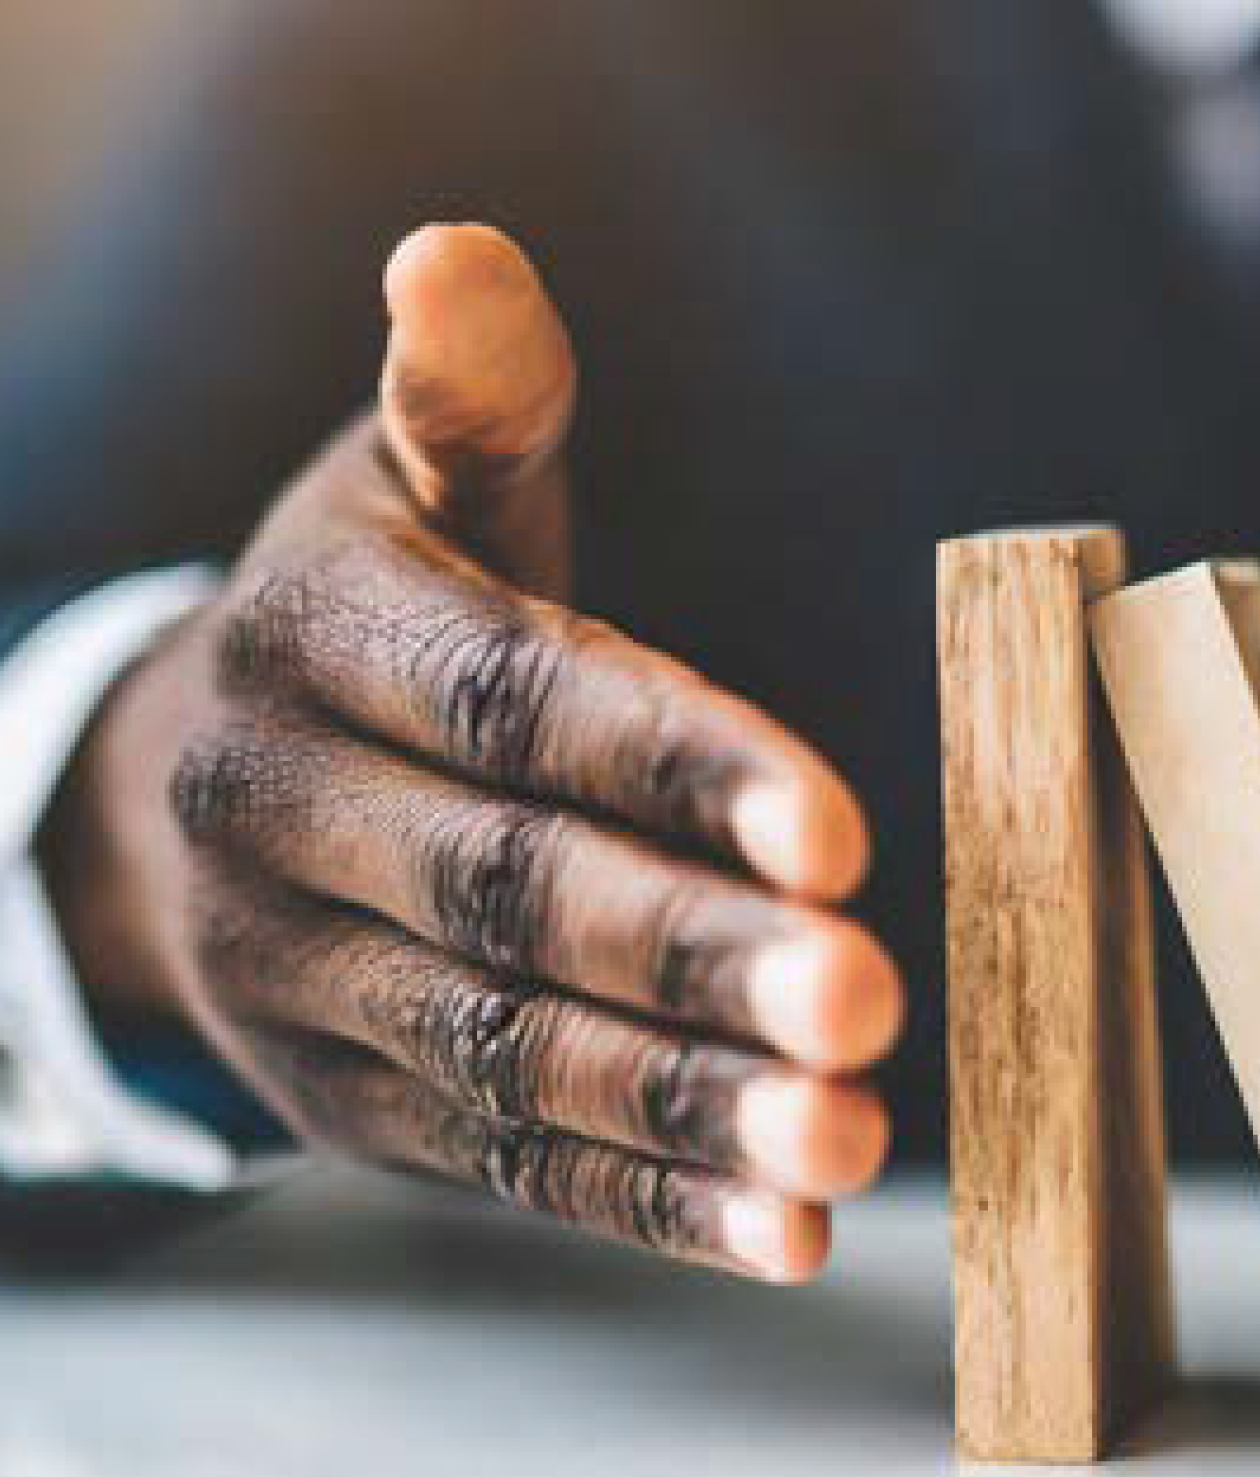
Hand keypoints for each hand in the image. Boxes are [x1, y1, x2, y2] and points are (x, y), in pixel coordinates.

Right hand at [41, 225, 898, 1280]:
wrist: (175, 798)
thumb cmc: (365, 620)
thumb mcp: (403, 494)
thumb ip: (475, 403)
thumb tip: (457, 248)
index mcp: (320, 643)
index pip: (508, 703)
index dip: (671, 761)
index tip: (836, 823)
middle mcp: (288, 820)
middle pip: (510, 893)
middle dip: (692, 950)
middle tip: (866, 992)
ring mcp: (311, 981)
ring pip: (510, 1050)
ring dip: (684, 1102)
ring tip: (844, 1133)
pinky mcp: (355, 1102)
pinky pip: (506, 1160)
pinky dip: (647, 1202)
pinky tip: (782, 1229)